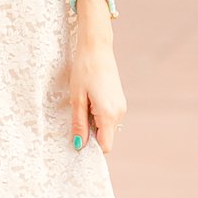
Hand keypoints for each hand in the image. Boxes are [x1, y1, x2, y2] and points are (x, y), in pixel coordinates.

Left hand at [69, 33, 125, 154]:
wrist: (97, 48)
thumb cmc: (84, 71)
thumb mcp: (77, 99)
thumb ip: (79, 124)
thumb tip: (80, 145)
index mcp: (108, 114)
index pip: (105, 146)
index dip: (91, 148)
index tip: (78, 142)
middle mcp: (119, 113)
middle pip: (106, 137)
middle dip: (91, 134)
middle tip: (76, 118)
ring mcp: (121, 107)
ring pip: (107, 127)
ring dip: (94, 123)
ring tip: (83, 104)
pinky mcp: (120, 101)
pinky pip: (109, 117)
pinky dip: (98, 115)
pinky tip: (89, 99)